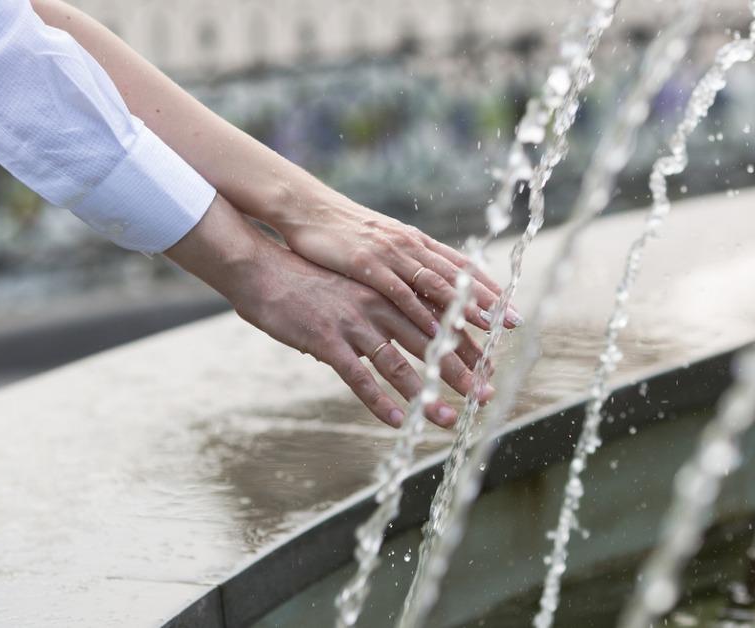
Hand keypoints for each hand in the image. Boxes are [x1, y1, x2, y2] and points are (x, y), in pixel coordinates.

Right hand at [167, 195, 493, 427]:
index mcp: (388, 290)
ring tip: (448, 419)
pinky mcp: (327, 341)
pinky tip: (397, 422)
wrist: (263, 270)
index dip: (467, 342)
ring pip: (401, 364)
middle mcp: (379, 305)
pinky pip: (360, 377)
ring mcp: (354, 323)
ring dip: (427, 396)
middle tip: (486, 395)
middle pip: (430, 343)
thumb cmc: (306, 279)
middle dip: (462, 372)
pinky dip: (380, 402)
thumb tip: (393, 328)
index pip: (438, 318)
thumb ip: (376, 308)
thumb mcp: (352, 287)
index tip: (491, 363)